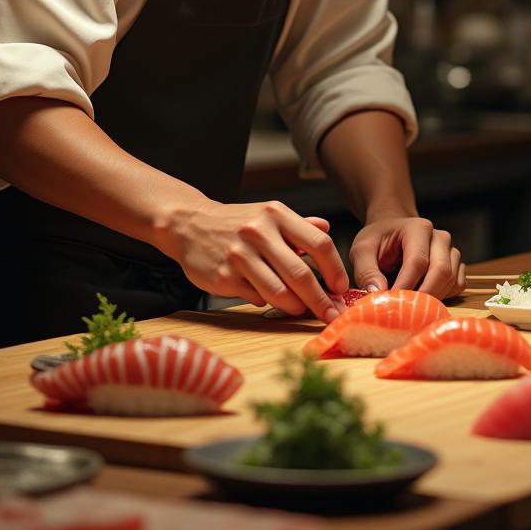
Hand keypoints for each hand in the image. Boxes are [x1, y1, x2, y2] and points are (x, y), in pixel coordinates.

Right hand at [156, 199, 348, 321]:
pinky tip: (268, 297)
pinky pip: (256, 298)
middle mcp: (259, 232)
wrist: (189, 224)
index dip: (334, 270)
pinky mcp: (223, 276)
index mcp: (276, 214)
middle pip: (301, 274)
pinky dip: (267, 302)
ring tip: (302, 311)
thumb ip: (299, 226)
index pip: (318, 244)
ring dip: (296, 307)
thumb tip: (327, 229)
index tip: (341, 288)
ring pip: (279, 292)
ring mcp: (239, 255)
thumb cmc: (237, 222)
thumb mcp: (269, 215)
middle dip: (321, 300)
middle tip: (332, 315)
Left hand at [349, 216, 464, 299]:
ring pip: (451, 280)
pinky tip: (423, 297)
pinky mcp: (456, 265)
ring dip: (432, 298)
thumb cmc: (378, 241)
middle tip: (404, 312)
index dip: (406, 284)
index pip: (418, 261)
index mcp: (418, 228)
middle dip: (423, 296)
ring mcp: (451, 251)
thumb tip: (377, 292)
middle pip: (441, 271)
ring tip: (410, 304)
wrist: (393, 234)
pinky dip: (443, 296)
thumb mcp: (362, 250)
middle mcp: (440, 237)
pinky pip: (457, 286)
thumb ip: (366, 270)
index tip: (392, 301)